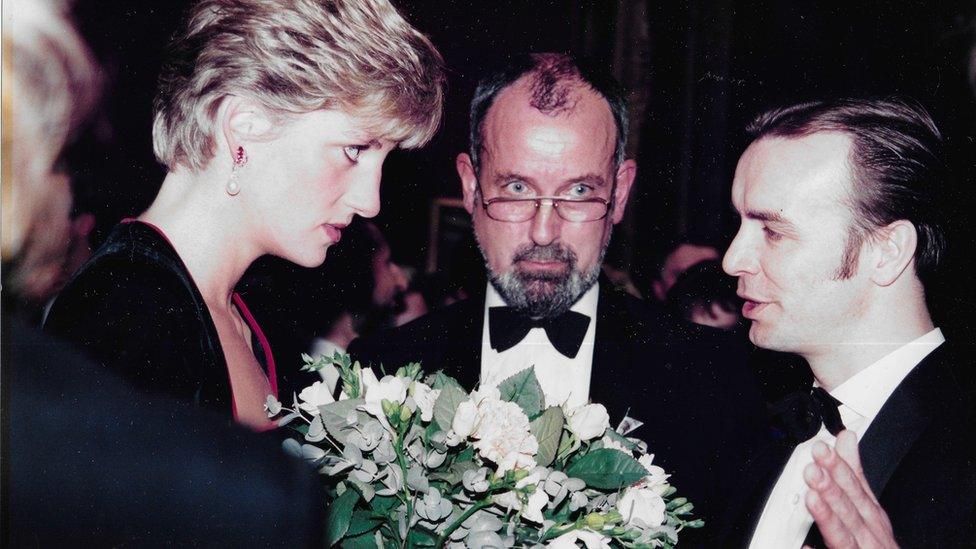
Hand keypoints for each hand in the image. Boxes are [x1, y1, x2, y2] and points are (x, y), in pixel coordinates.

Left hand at [802, 430, 897, 548]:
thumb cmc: (875, 543)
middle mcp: (868, 534)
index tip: (822, 449)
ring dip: (827, 517)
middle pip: (849, 510)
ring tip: (811, 499)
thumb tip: (846, 437)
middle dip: (831, 489)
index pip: (855, 487)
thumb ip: (854, 472)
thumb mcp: (869, 505)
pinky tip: (805, 547)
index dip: (838, 468)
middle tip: (813, 471)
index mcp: (870, 515)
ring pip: (842, 536)